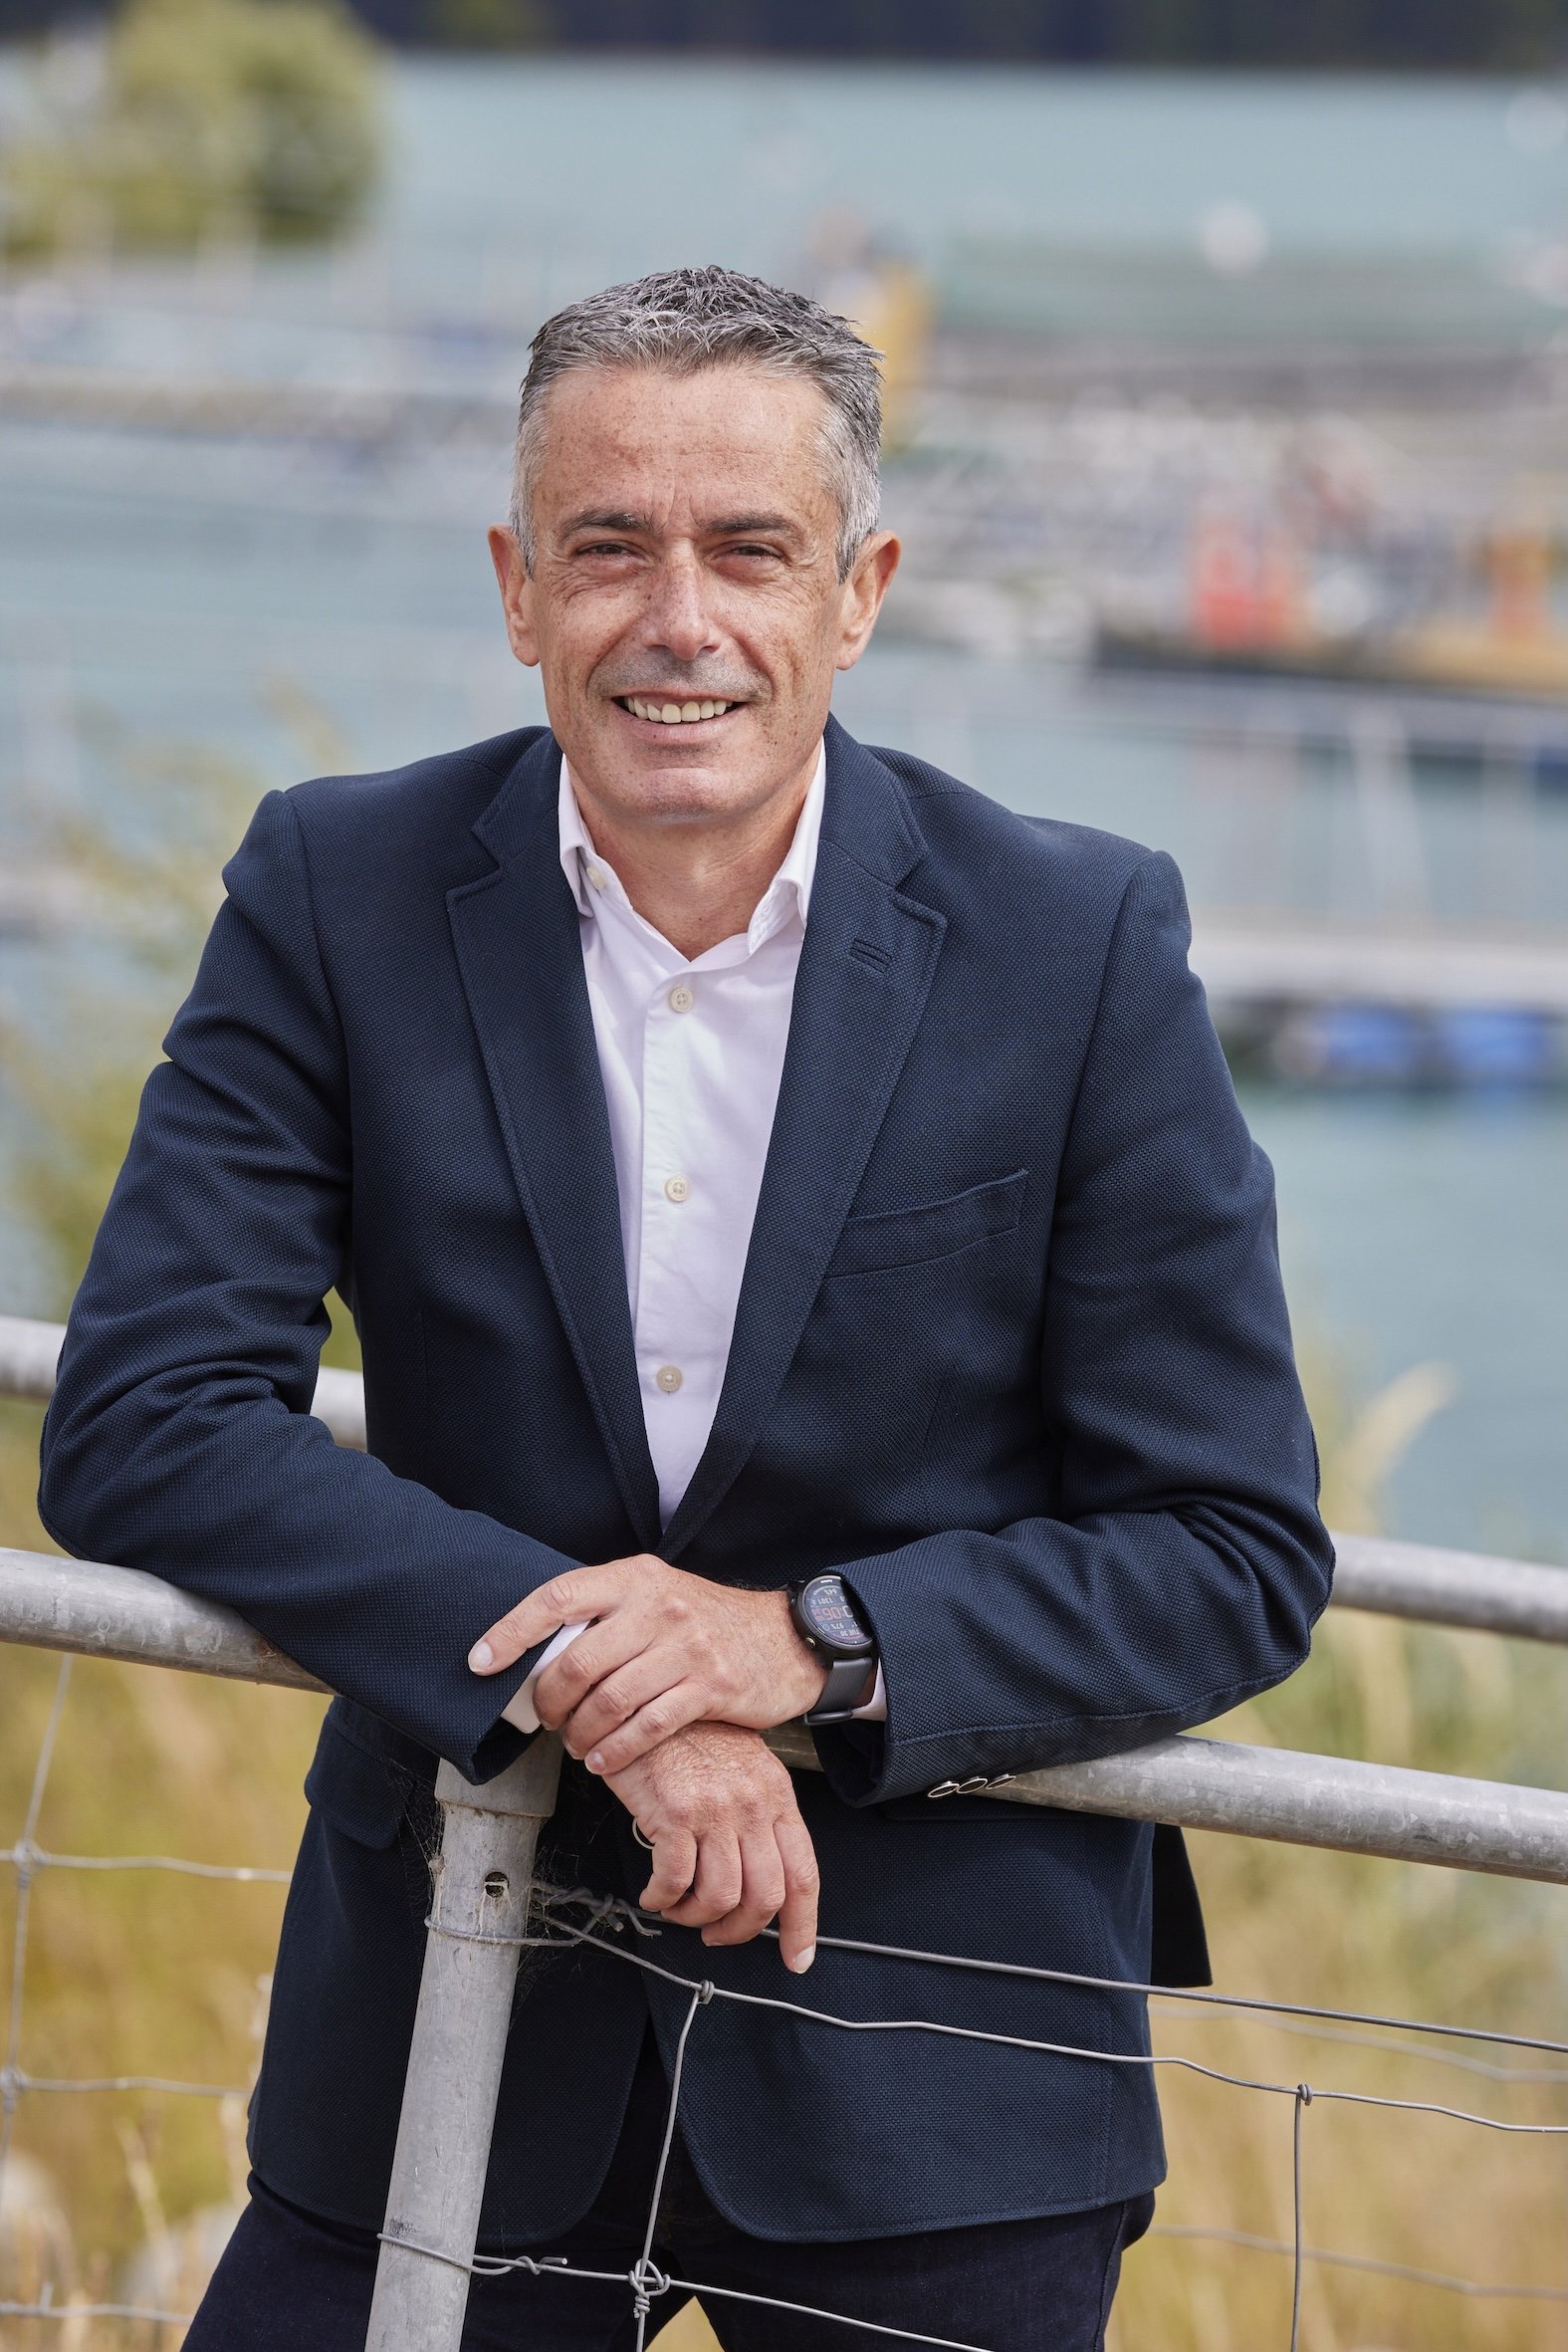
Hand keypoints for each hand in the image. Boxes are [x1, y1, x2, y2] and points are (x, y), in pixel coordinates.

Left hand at [467, 1555, 829, 1773]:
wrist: (785, 1638)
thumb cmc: (708, 1622)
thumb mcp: (659, 1596)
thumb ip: (609, 1613)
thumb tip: (540, 1648)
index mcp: (635, 1577)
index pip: (558, 1597)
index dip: (512, 1631)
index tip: (480, 1661)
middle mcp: (657, 1606)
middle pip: (577, 1661)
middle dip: (549, 1701)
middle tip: (547, 1719)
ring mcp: (686, 1646)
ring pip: (608, 1700)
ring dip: (581, 1734)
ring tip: (577, 1744)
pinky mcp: (711, 1685)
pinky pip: (646, 1727)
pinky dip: (616, 1751)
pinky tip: (604, 1761)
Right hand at [605, 1721, 819, 1971]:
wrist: (646, 1703)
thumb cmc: (690, 1738)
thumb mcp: (741, 1769)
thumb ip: (757, 1817)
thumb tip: (759, 1880)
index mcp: (777, 1796)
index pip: (803, 1873)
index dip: (802, 1924)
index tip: (796, 1957)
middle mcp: (753, 1804)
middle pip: (764, 1896)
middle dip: (739, 1930)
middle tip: (715, 1935)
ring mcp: (716, 1809)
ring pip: (720, 1897)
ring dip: (695, 1917)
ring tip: (678, 1908)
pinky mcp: (675, 1813)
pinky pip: (675, 1881)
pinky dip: (662, 1900)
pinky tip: (653, 1893)